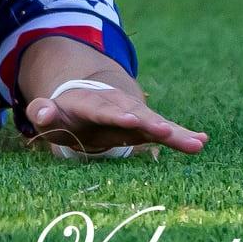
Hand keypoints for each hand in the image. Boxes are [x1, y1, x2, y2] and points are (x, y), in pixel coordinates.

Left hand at [26, 84, 207, 156]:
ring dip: (175, 133)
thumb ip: (43, 113)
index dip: (116, 115)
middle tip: (166, 132)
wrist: (87, 98)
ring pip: (155, 122)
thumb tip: (41, 111)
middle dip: (151, 123)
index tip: (131, 120)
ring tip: (196, 143)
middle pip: (136, 115)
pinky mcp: (145, 125)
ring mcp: (134, 115)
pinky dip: (181, 136)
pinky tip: (201, 142)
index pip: (103, 110)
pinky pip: (164, 131)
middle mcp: (118, 106)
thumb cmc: (65, 114)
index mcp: (92, 104)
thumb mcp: (49, 115)